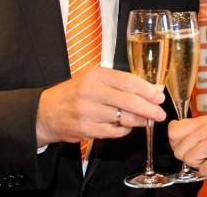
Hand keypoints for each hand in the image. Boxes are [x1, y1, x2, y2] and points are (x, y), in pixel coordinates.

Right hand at [35, 66, 165, 145]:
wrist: (46, 112)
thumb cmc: (75, 93)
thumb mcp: (94, 79)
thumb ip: (120, 82)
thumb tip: (151, 89)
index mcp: (95, 75)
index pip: (128, 81)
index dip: (147, 90)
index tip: (159, 97)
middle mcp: (91, 91)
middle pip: (129, 101)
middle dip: (149, 109)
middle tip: (160, 114)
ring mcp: (88, 112)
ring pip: (124, 118)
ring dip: (140, 121)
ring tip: (146, 120)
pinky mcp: (86, 129)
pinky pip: (115, 132)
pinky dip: (124, 130)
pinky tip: (126, 126)